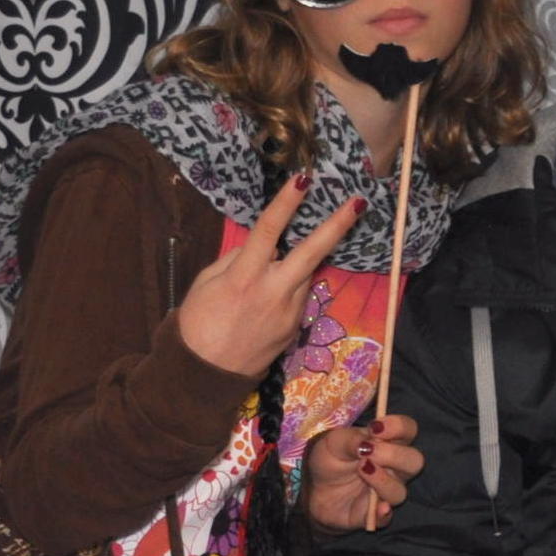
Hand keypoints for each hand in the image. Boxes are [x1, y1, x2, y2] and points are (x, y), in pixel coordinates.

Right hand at [178, 175, 367, 375]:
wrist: (206, 376)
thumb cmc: (197, 324)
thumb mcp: (206, 284)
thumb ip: (236, 260)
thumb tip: (261, 246)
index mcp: (244, 278)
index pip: (268, 232)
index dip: (286, 203)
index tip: (303, 180)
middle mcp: (273, 292)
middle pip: (312, 253)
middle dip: (337, 226)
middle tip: (359, 203)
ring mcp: (290, 311)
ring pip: (304, 273)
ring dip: (297, 263)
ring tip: (265, 280)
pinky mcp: (296, 326)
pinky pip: (298, 294)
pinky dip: (289, 287)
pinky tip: (266, 302)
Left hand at [304, 414, 422, 532]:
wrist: (313, 491)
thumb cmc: (330, 461)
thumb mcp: (333, 442)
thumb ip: (351, 439)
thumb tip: (368, 444)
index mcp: (388, 443)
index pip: (408, 430)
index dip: (399, 427)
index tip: (375, 428)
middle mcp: (394, 468)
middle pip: (415, 461)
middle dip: (394, 455)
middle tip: (368, 452)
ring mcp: (387, 492)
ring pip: (400, 491)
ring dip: (383, 480)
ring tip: (361, 470)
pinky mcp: (374, 514)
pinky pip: (386, 517)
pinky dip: (383, 513)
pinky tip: (378, 507)